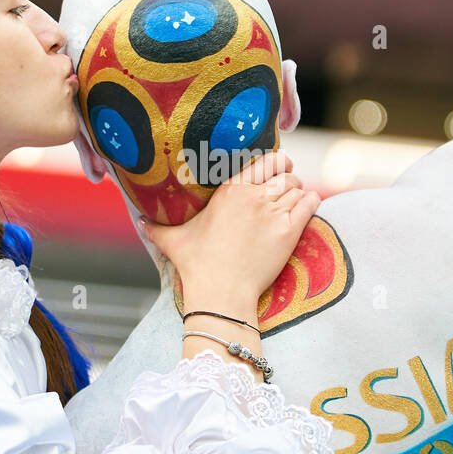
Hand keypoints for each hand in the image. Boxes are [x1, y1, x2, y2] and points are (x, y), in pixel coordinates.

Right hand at [144, 151, 320, 304]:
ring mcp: (273, 212)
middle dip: (288, 174)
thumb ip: (156, 227)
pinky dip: (312, 201)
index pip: (261, 160)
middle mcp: (253, 195)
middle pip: (283, 171)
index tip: (275, 166)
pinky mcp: (289, 231)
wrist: (221, 292)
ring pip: (297, 187)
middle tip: (287, 181)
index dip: (273, 161)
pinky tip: (310, 203)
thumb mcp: (174, 241)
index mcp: (230, 189)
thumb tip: (140, 221)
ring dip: (298, 190)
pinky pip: (309, 204)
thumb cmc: (198, 266)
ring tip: (296, 197)